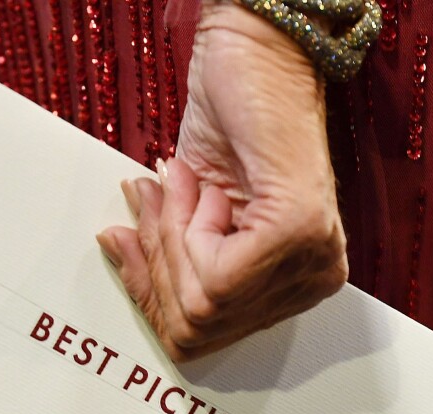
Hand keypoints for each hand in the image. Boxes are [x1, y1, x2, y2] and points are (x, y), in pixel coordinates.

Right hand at [97, 0, 347, 361]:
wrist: (253, 57)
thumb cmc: (227, 124)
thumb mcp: (185, 210)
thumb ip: (168, 257)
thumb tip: (118, 258)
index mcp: (294, 282)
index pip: (206, 337)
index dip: (150, 296)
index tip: (125, 242)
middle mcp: (313, 279)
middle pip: (200, 329)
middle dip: (156, 266)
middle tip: (153, 204)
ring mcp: (311, 260)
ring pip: (203, 306)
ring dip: (170, 238)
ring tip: (181, 186)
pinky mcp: (298, 232)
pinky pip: (213, 274)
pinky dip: (187, 225)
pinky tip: (204, 184)